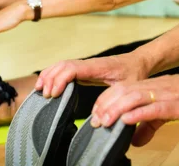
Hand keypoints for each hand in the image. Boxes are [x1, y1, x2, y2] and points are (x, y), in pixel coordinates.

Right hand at [35, 52, 149, 97]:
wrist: (138, 62)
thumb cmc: (135, 73)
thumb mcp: (130, 87)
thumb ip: (118, 99)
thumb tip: (102, 116)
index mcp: (98, 67)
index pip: (73, 68)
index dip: (60, 79)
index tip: (54, 94)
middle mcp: (89, 64)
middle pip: (63, 65)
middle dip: (50, 79)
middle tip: (45, 96)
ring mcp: (86, 65)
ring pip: (62, 65)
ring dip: (49, 75)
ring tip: (40, 90)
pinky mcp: (85, 70)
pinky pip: (66, 69)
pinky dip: (54, 74)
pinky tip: (48, 85)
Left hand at [91, 69, 178, 146]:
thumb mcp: (166, 110)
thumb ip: (149, 124)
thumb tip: (135, 140)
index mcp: (149, 87)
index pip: (120, 90)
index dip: (105, 102)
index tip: (95, 117)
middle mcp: (153, 88)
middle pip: (121, 92)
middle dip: (105, 106)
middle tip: (94, 122)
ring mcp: (163, 94)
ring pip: (133, 97)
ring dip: (116, 109)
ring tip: (104, 122)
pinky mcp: (174, 103)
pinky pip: (153, 107)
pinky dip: (138, 113)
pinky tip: (127, 120)